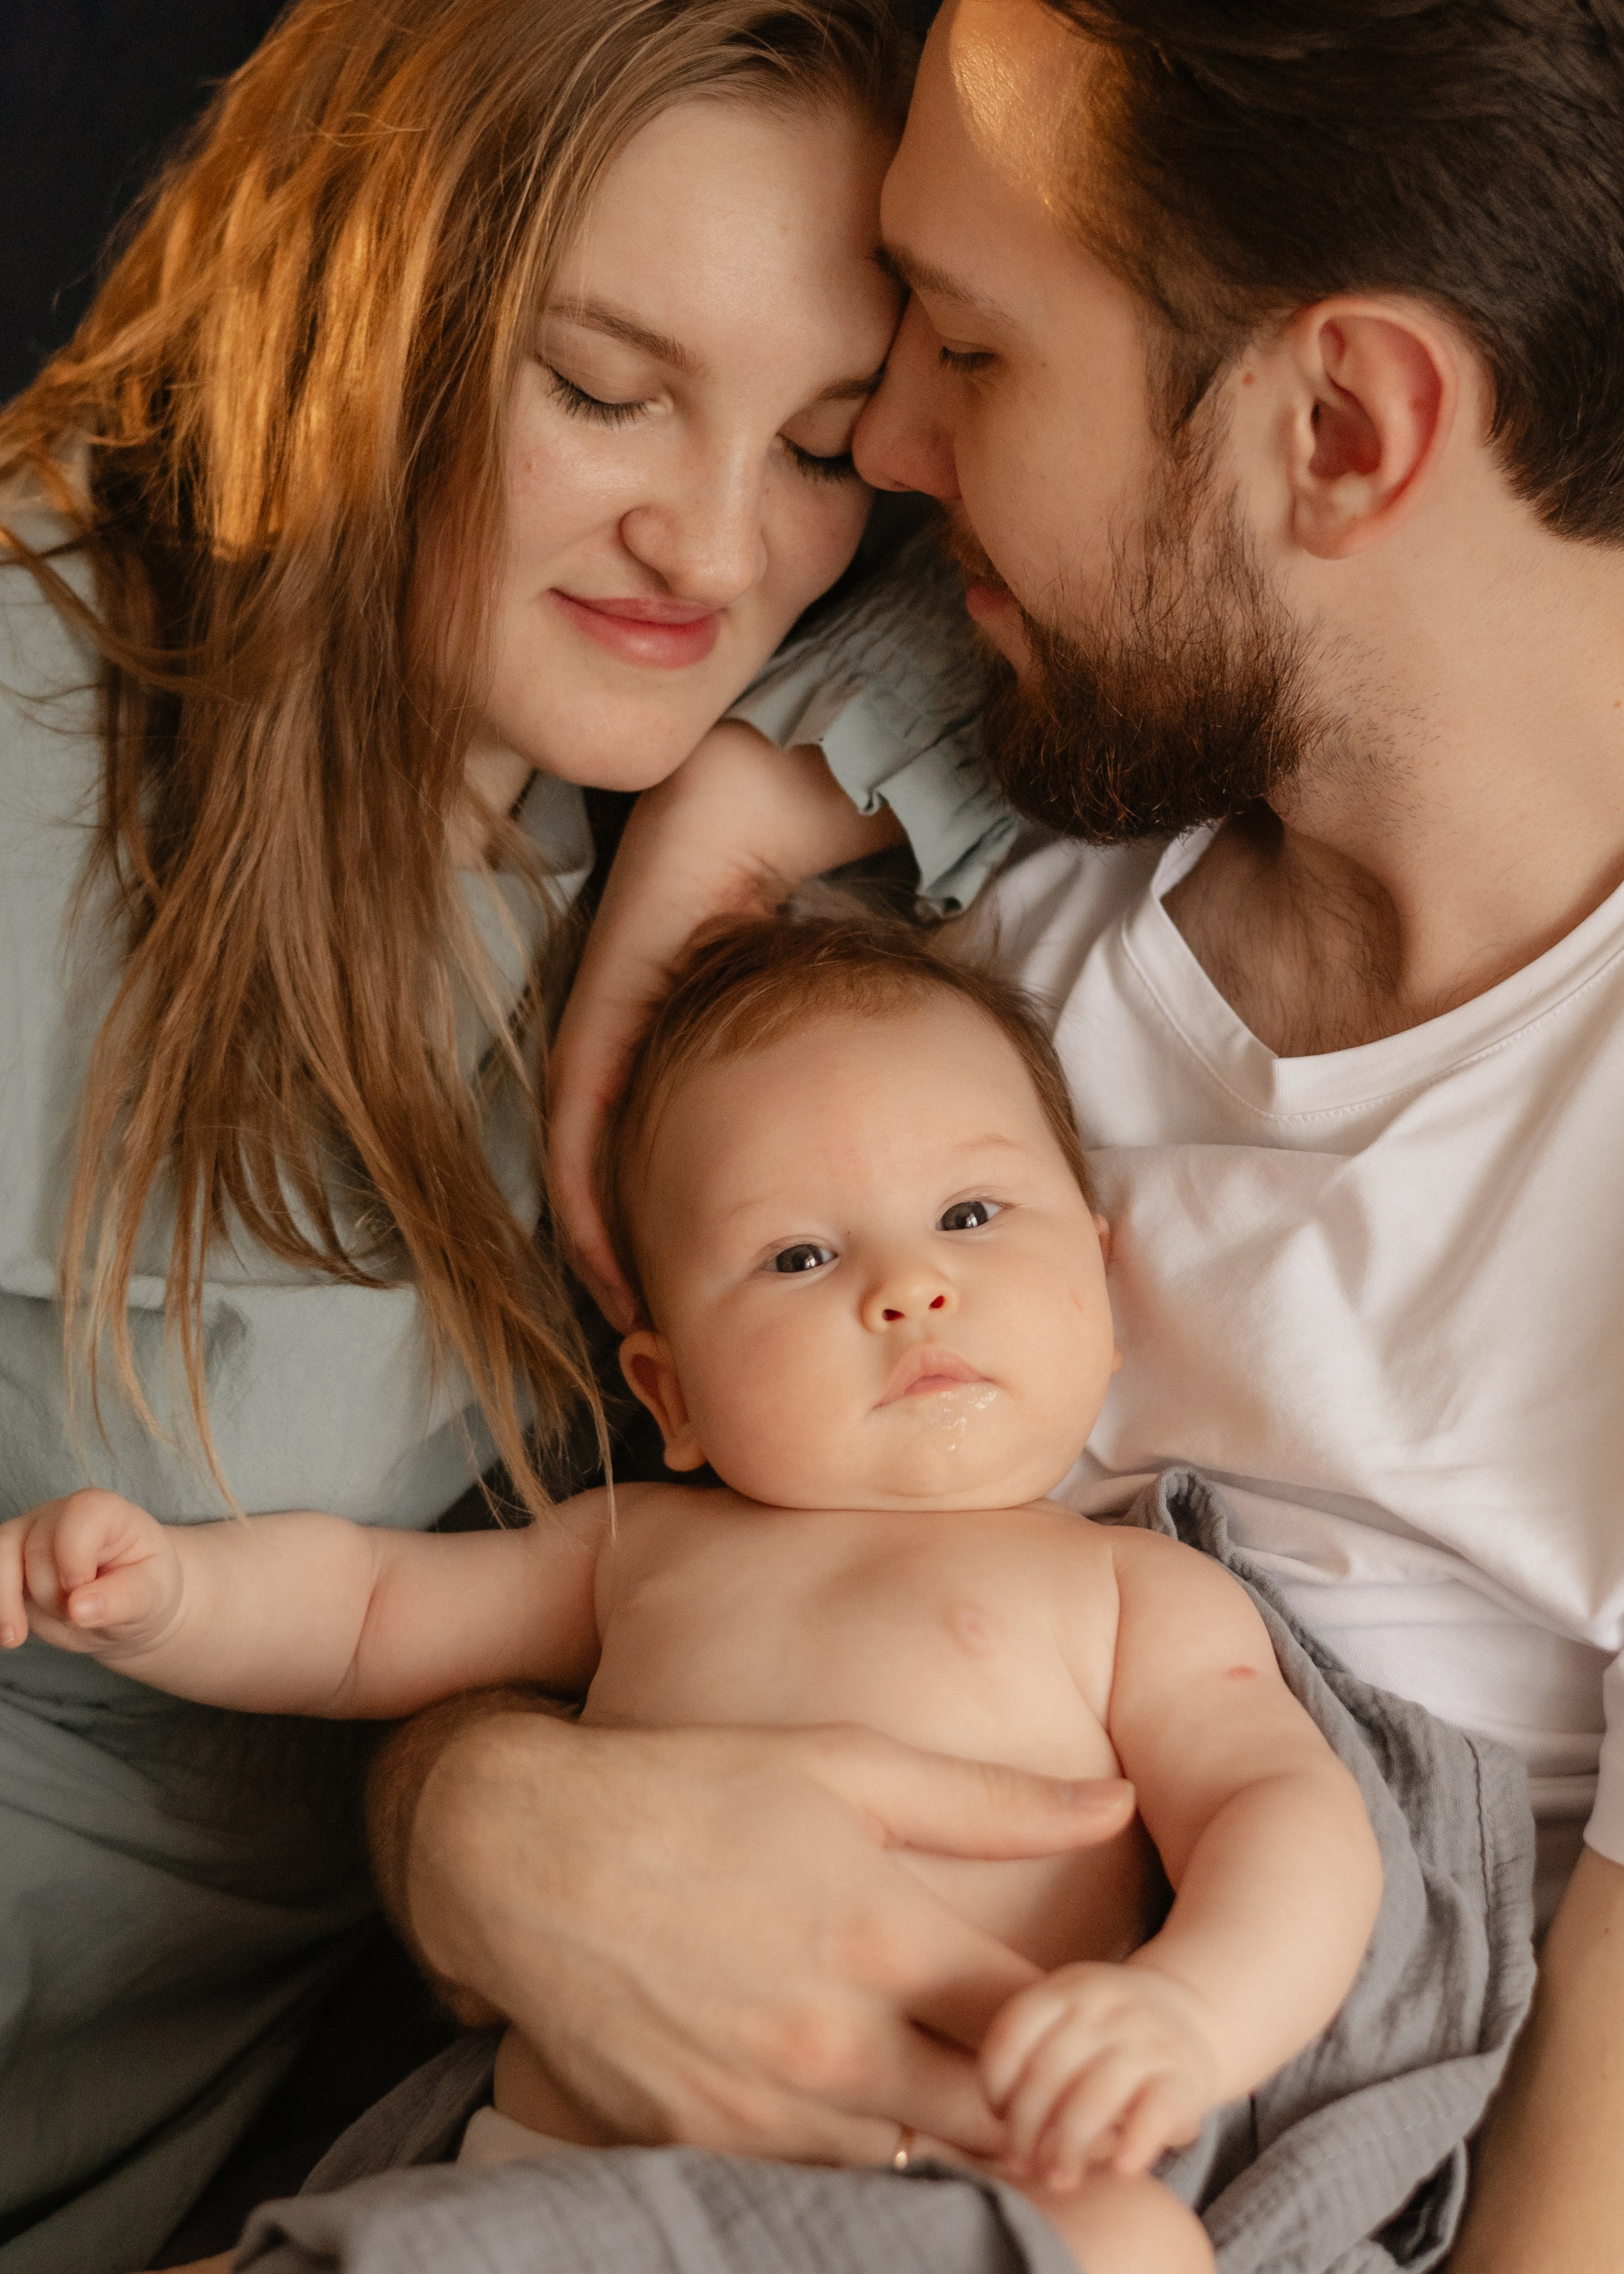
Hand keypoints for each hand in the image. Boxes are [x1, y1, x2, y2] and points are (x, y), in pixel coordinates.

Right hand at [0, 1488, 183, 1656]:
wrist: (126, 1605)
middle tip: (77, 1616)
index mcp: (105, 1512)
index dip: (74, 1554)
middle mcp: (61, 1515)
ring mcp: (29, 1536)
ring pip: (0, 1556)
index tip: (80, 1589)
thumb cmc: (144, 1590)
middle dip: (52, 1594)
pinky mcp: (8, 1562)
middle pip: (37, 1549)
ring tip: (15, 1637)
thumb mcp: (150, 1597)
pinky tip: (6, 1634)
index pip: (81, 1514)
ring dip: (6, 1601)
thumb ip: (121, 1600)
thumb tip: (79, 1608)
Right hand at [385, 1706, 1134, 2164]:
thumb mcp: (847, 1764)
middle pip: (993, 2120)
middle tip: (1055, 2073)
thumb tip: (1120, 1799)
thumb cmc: (694, 1789)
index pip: (1041, 2027)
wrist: (519, 1853)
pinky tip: (861, 2103)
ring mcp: (766, 2106)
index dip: (1090, 2030)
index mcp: (884, 1936)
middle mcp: (835, 2040)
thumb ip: (994, 1800)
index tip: (1104, 2017)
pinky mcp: (704, 2146)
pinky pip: (822, 2181)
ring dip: (951, 2137)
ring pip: (915, 2164)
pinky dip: (859, 2156)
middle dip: (1036, 2103)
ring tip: (966, 2090)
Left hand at [549, 723, 902, 1325]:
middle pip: (628, 1192)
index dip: (698, 1254)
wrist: (765, 801)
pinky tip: (608, 1266)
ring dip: (611, 1258)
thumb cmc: (818, 893)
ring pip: (590, 1178)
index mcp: (696, 1062)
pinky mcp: (595, 1023)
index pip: (682, 1175)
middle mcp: (643, 1060)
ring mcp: (609, 1040)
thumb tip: (935, 1162)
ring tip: (645, 1334)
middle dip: (649, 1278)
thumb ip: (857, 1082)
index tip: (723, 1329)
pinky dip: (586, 1203)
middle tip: (674, 1362)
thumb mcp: (848, 1020)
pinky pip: (577, 1129)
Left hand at [981, 1959, 1221, 2187]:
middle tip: (1021, 2165)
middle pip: (1050, 2071)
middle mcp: (1107, 2006)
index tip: (997, 2116)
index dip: (995, 2081)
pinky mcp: (1185, 2077)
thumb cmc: (1108, 2034)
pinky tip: (1119, 2169)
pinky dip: (1134, 2142)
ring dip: (1069, 2146)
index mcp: (1069, 1988)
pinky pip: (1156, 2112)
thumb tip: (1004, 2143)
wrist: (1193, 2013)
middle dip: (1027, 2127)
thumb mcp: (1070, 2019)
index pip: (1015, 2031)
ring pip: (1095, 2096)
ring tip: (1057, 2180)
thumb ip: (1034, 2058)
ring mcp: (1149, 2039)